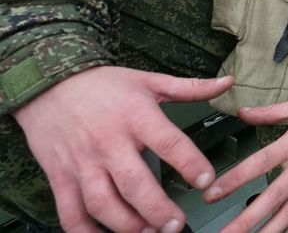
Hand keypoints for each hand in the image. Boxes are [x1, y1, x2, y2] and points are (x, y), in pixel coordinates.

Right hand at [12, 65, 234, 232]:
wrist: (47, 85)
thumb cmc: (102, 84)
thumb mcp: (148, 80)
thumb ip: (190, 87)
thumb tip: (228, 82)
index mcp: (135, 116)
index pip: (167, 142)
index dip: (189, 163)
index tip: (207, 181)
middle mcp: (108, 142)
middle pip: (134, 182)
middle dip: (157, 209)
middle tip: (177, 225)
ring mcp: (82, 163)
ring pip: (102, 203)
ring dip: (126, 224)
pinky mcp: (60, 178)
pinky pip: (70, 213)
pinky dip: (86, 232)